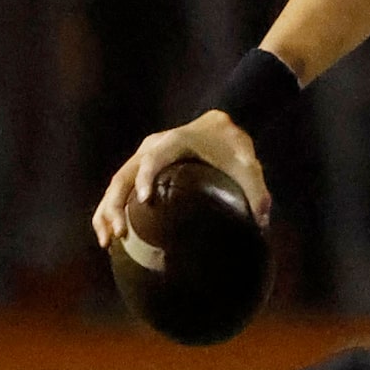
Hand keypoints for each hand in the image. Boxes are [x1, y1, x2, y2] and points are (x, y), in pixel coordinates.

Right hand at [91, 110, 269, 250]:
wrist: (218, 129)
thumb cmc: (233, 148)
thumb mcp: (248, 166)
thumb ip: (257, 190)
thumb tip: (262, 223)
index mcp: (177, 141)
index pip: (156, 157)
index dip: (148, 176)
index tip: (145, 199)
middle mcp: (153, 146)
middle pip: (126, 172)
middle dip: (117, 203)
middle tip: (119, 233)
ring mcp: (142, 156)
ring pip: (116, 181)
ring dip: (107, 210)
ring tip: (107, 240)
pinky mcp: (139, 168)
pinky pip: (119, 187)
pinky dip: (110, 208)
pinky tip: (107, 234)